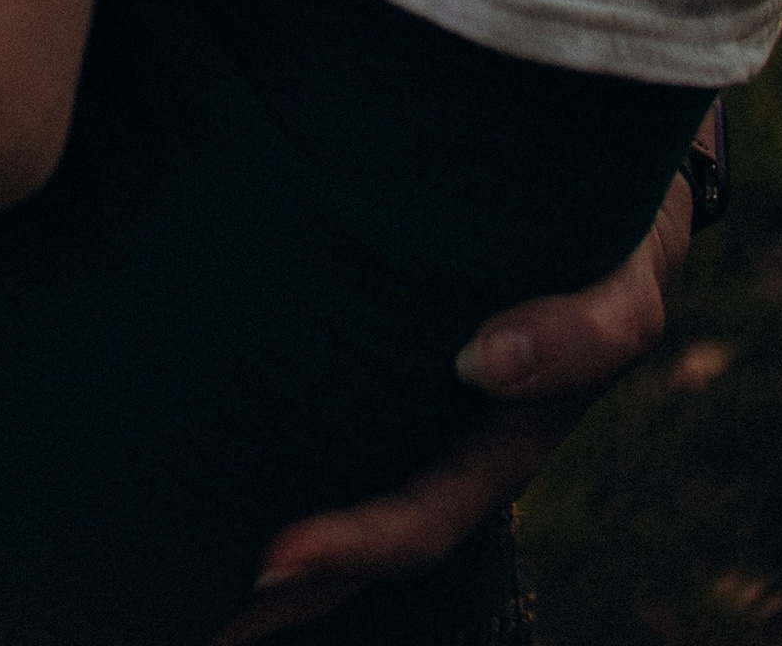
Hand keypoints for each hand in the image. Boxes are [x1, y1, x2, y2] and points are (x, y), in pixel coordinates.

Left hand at [220, 174, 694, 636]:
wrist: (608, 178)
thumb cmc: (614, 241)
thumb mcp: (625, 291)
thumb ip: (581, 333)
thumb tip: (485, 364)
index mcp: (497, 451)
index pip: (414, 524)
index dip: (347, 550)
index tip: (266, 560)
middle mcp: (445, 444)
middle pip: (354, 536)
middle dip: (281, 579)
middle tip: (184, 602)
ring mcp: (407, 403)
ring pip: (327, 477)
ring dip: (257, 523)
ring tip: (157, 549)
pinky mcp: (370, 346)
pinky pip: (316, 406)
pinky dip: (260, 431)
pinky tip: (185, 424)